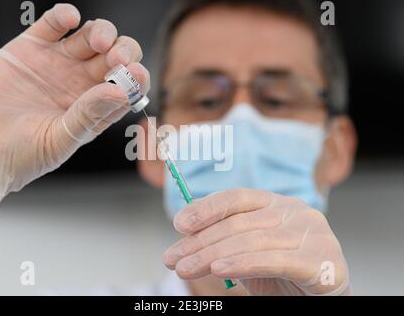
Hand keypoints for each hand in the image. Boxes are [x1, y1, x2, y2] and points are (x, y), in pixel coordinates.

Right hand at [0, 4, 149, 217]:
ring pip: (92, 36)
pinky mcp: (32, 48)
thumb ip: (90, 114)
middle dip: (124, 52)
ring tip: (99, 42)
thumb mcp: (61, 139)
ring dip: (102, 32)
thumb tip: (121, 93)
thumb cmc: (21, 154)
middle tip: (118, 58)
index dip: (135, 78)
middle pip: (116, 57)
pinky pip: (54, 24)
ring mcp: (59, 63)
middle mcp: (83, 83)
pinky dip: (64, 16)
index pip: (127, 86)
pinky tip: (70, 20)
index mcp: (96, 107)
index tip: (135, 74)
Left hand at [163, 189, 350, 295]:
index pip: (236, 198)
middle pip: (238, 222)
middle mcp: (295, 211)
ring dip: (211, 255)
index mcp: (277, 203)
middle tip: (172, 257)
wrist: (322, 298)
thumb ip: (227, 239)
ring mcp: (311, 233)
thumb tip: (185, 234)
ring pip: (251, 241)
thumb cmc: (285, 274)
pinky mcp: (321, 260)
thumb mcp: (249, 252)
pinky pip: (273, 260)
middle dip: (200, 241)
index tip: (179, 224)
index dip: (206, 208)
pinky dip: (242, 263)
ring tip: (185, 267)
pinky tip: (218, 269)